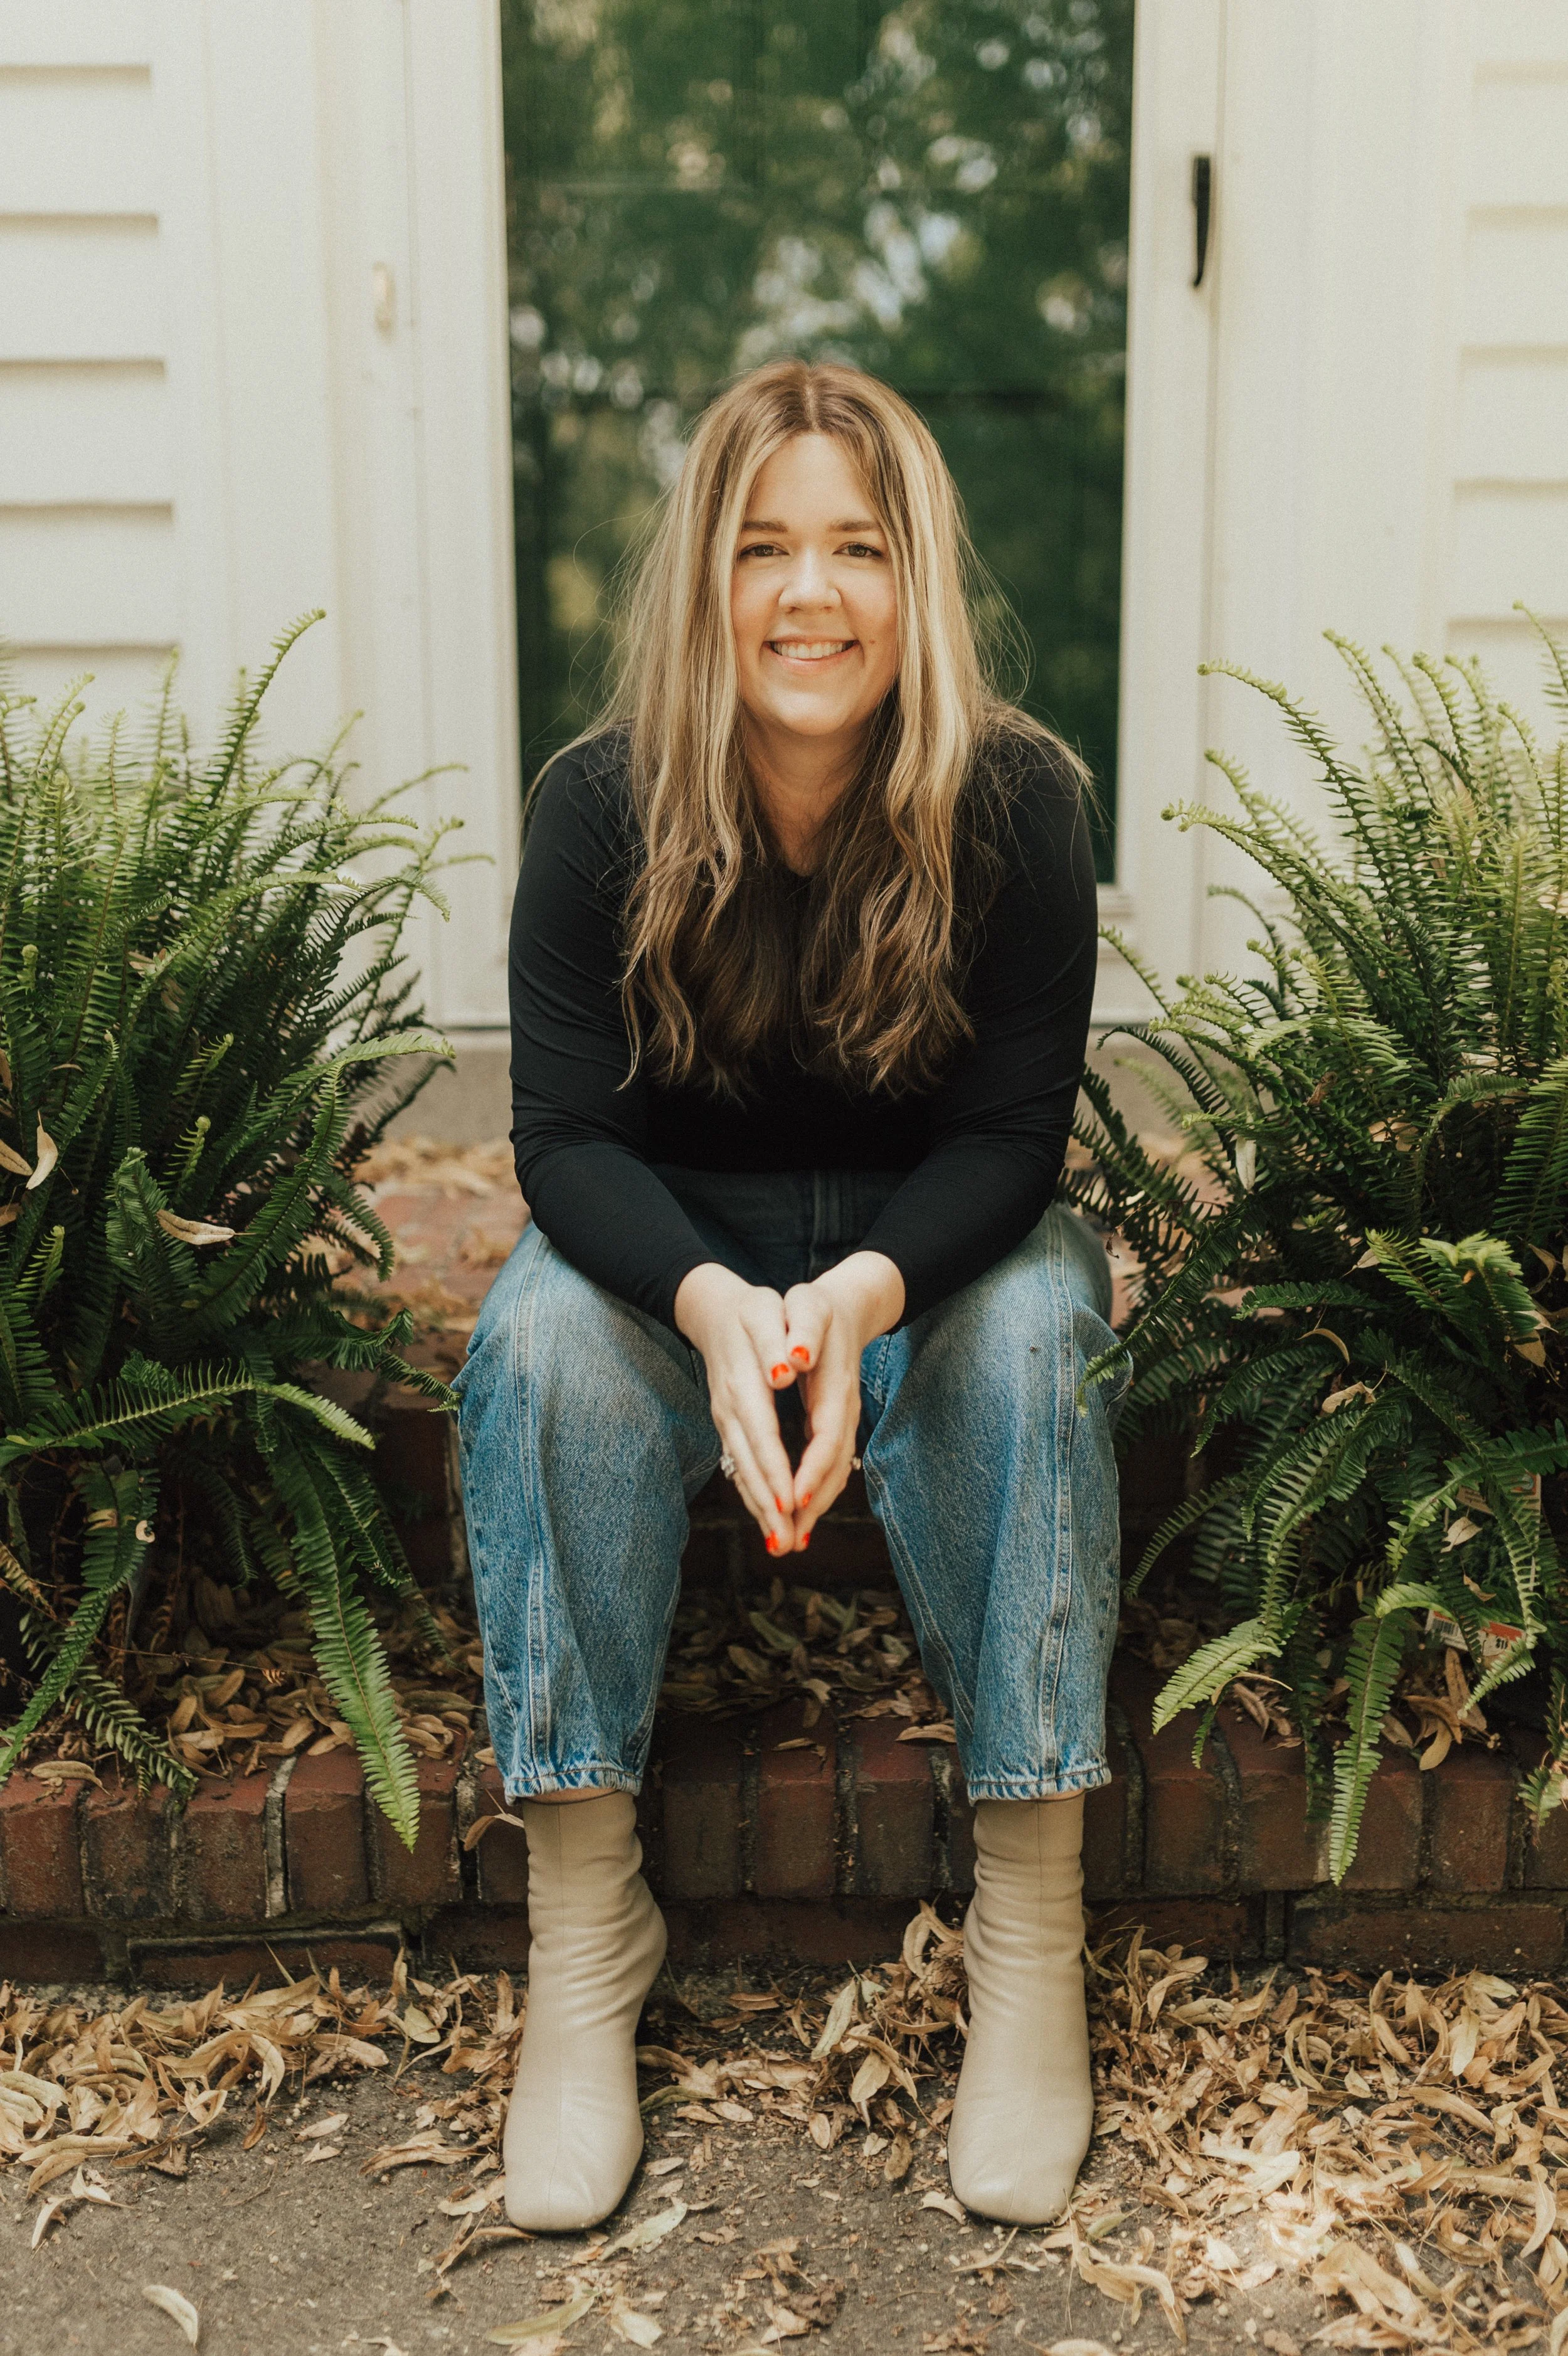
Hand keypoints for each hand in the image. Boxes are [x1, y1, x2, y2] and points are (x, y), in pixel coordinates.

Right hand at [673, 1262, 802, 1553]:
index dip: (774, 1469)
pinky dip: (754, 1493)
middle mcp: (731, 1409)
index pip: (761, 1433)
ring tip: (779, 1544)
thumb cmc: (753, 1308)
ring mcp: (727, 1420)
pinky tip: (768, 1518)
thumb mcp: (766, 1310)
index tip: (790, 1503)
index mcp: (743, 1383)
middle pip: (748, 1462)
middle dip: (767, 1504)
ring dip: (760, 1508)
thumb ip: (775, 1339)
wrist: (715, 1307)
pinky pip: (740, 1464)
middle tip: (785, 1544)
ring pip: (742, 1469)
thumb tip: (785, 1372)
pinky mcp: (729, 1425)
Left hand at [778, 1251, 904, 1547]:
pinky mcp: (831, 1425)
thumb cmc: (818, 1306)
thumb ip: (805, 1329)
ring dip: (812, 1507)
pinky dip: (811, 1491)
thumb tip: (797, 1359)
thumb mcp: (809, 1306)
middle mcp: (841, 1410)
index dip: (811, 1469)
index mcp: (834, 1386)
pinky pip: (824, 1465)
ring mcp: (839, 1420)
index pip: (825, 1437)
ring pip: (831, 1471)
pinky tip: (794, 1514)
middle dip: (810, 1505)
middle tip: (787, 1541)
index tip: (792, 1500)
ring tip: (789, 1540)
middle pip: (831, 1466)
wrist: (848, 1305)